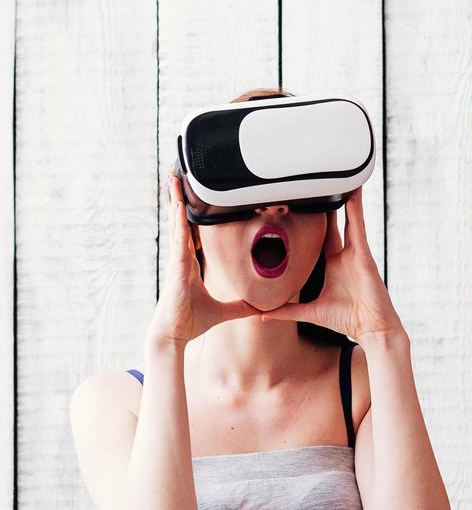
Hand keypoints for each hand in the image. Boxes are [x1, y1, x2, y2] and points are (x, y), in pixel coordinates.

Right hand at [147, 172, 261, 345]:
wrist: (175, 333)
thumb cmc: (191, 321)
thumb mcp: (223, 312)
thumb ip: (240, 307)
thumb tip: (258, 307)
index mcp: (190, 263)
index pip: (192, 232)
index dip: (191, 213)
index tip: (193, 195)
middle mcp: (182, 258)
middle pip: (181, 222)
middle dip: (180, 199)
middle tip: (178, 175)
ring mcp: (177, 261)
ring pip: (177, 225)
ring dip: (176, 201)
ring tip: (174, 180)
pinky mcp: (176, 267)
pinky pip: (178, 240)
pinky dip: (177, 222)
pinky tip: (177, 206)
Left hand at [259, 186, 403, 343]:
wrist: (370, 328)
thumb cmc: (347, 320)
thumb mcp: (310, 312)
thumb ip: (286, 311)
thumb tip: (263, 314)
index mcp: (332, 265)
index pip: (319, 238)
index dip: (311, 223)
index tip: (300, 207)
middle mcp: (344, 256)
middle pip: (333, 224)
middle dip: (329, 205)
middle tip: (320, 183)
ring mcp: (355, 254)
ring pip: (349, 220)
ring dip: (348, 200)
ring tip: (344, 179)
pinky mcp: (364, 255)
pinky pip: (359, 229)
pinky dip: (357, 212)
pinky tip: (353, 196)